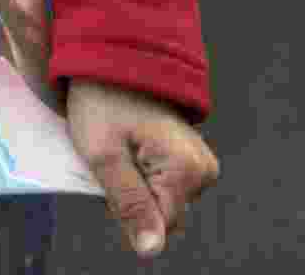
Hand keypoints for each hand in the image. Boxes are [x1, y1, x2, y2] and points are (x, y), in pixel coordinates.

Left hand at [66, 79, 219, 258]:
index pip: (159, 225)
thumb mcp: (104, 155)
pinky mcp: (188, 154)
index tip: (112, 169)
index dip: (127, 205)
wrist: (110, 57)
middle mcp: (203, 168)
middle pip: (163, 213)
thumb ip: (130, 204)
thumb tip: (151, 249)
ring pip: (161, 198)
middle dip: (133, 195)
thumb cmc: (101, 101)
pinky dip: (141, 171)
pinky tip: (128, 145)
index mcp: (187, 169)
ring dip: (136, 182)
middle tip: (113, 156)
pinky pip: (163, 181)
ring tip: (119, 146)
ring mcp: (198, 160)